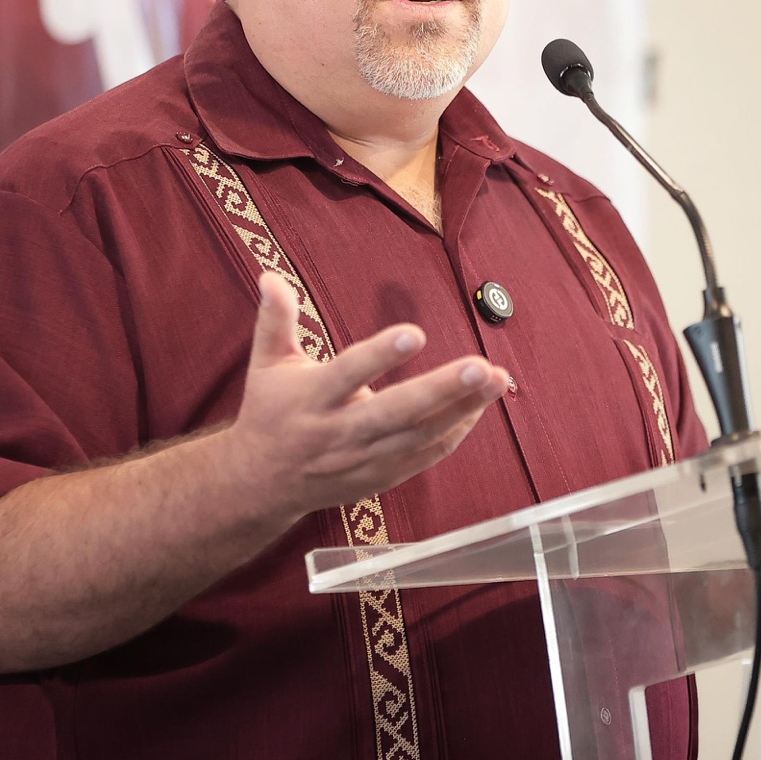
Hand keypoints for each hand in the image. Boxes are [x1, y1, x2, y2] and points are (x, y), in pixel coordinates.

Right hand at [228, 272, 509, 522]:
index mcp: (311, 398)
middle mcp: (340, 432)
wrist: (262, 484)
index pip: (348, 374)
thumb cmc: (269, 412)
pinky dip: (455, 433)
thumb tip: (270, 275)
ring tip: (497, 379)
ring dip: (463, 409)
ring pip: (419, 436)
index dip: (379, 356)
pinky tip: (480, 407)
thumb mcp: (265, 364)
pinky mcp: (381, 477)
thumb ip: (274, 320)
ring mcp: (363, 459)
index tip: (415, 333)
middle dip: (441, 390)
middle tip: (481, 366)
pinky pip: (425, 456)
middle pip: (396, 412)